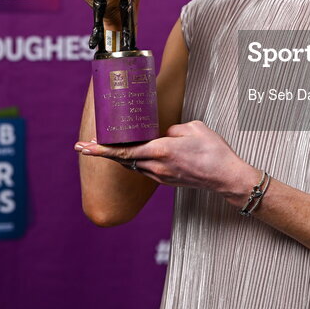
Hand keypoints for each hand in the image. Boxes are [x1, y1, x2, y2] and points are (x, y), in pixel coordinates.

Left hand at [74, 120, 255, 199]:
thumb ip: (173, 129)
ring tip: (108, 147)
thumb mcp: (193, 127)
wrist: (226, 176)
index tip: (84, 146)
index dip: (101, 149)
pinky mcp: (167, 181)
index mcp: (160, 150)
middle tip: (84, 145)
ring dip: (120, 157)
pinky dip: (136, 161)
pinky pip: (145, 170)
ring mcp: (161, 176)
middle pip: (122, 159)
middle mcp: (156, 166)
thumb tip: (164, 134)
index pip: (123, 150)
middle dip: (103, 153)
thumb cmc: (213, 150)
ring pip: (133, 165)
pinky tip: (136, 153)